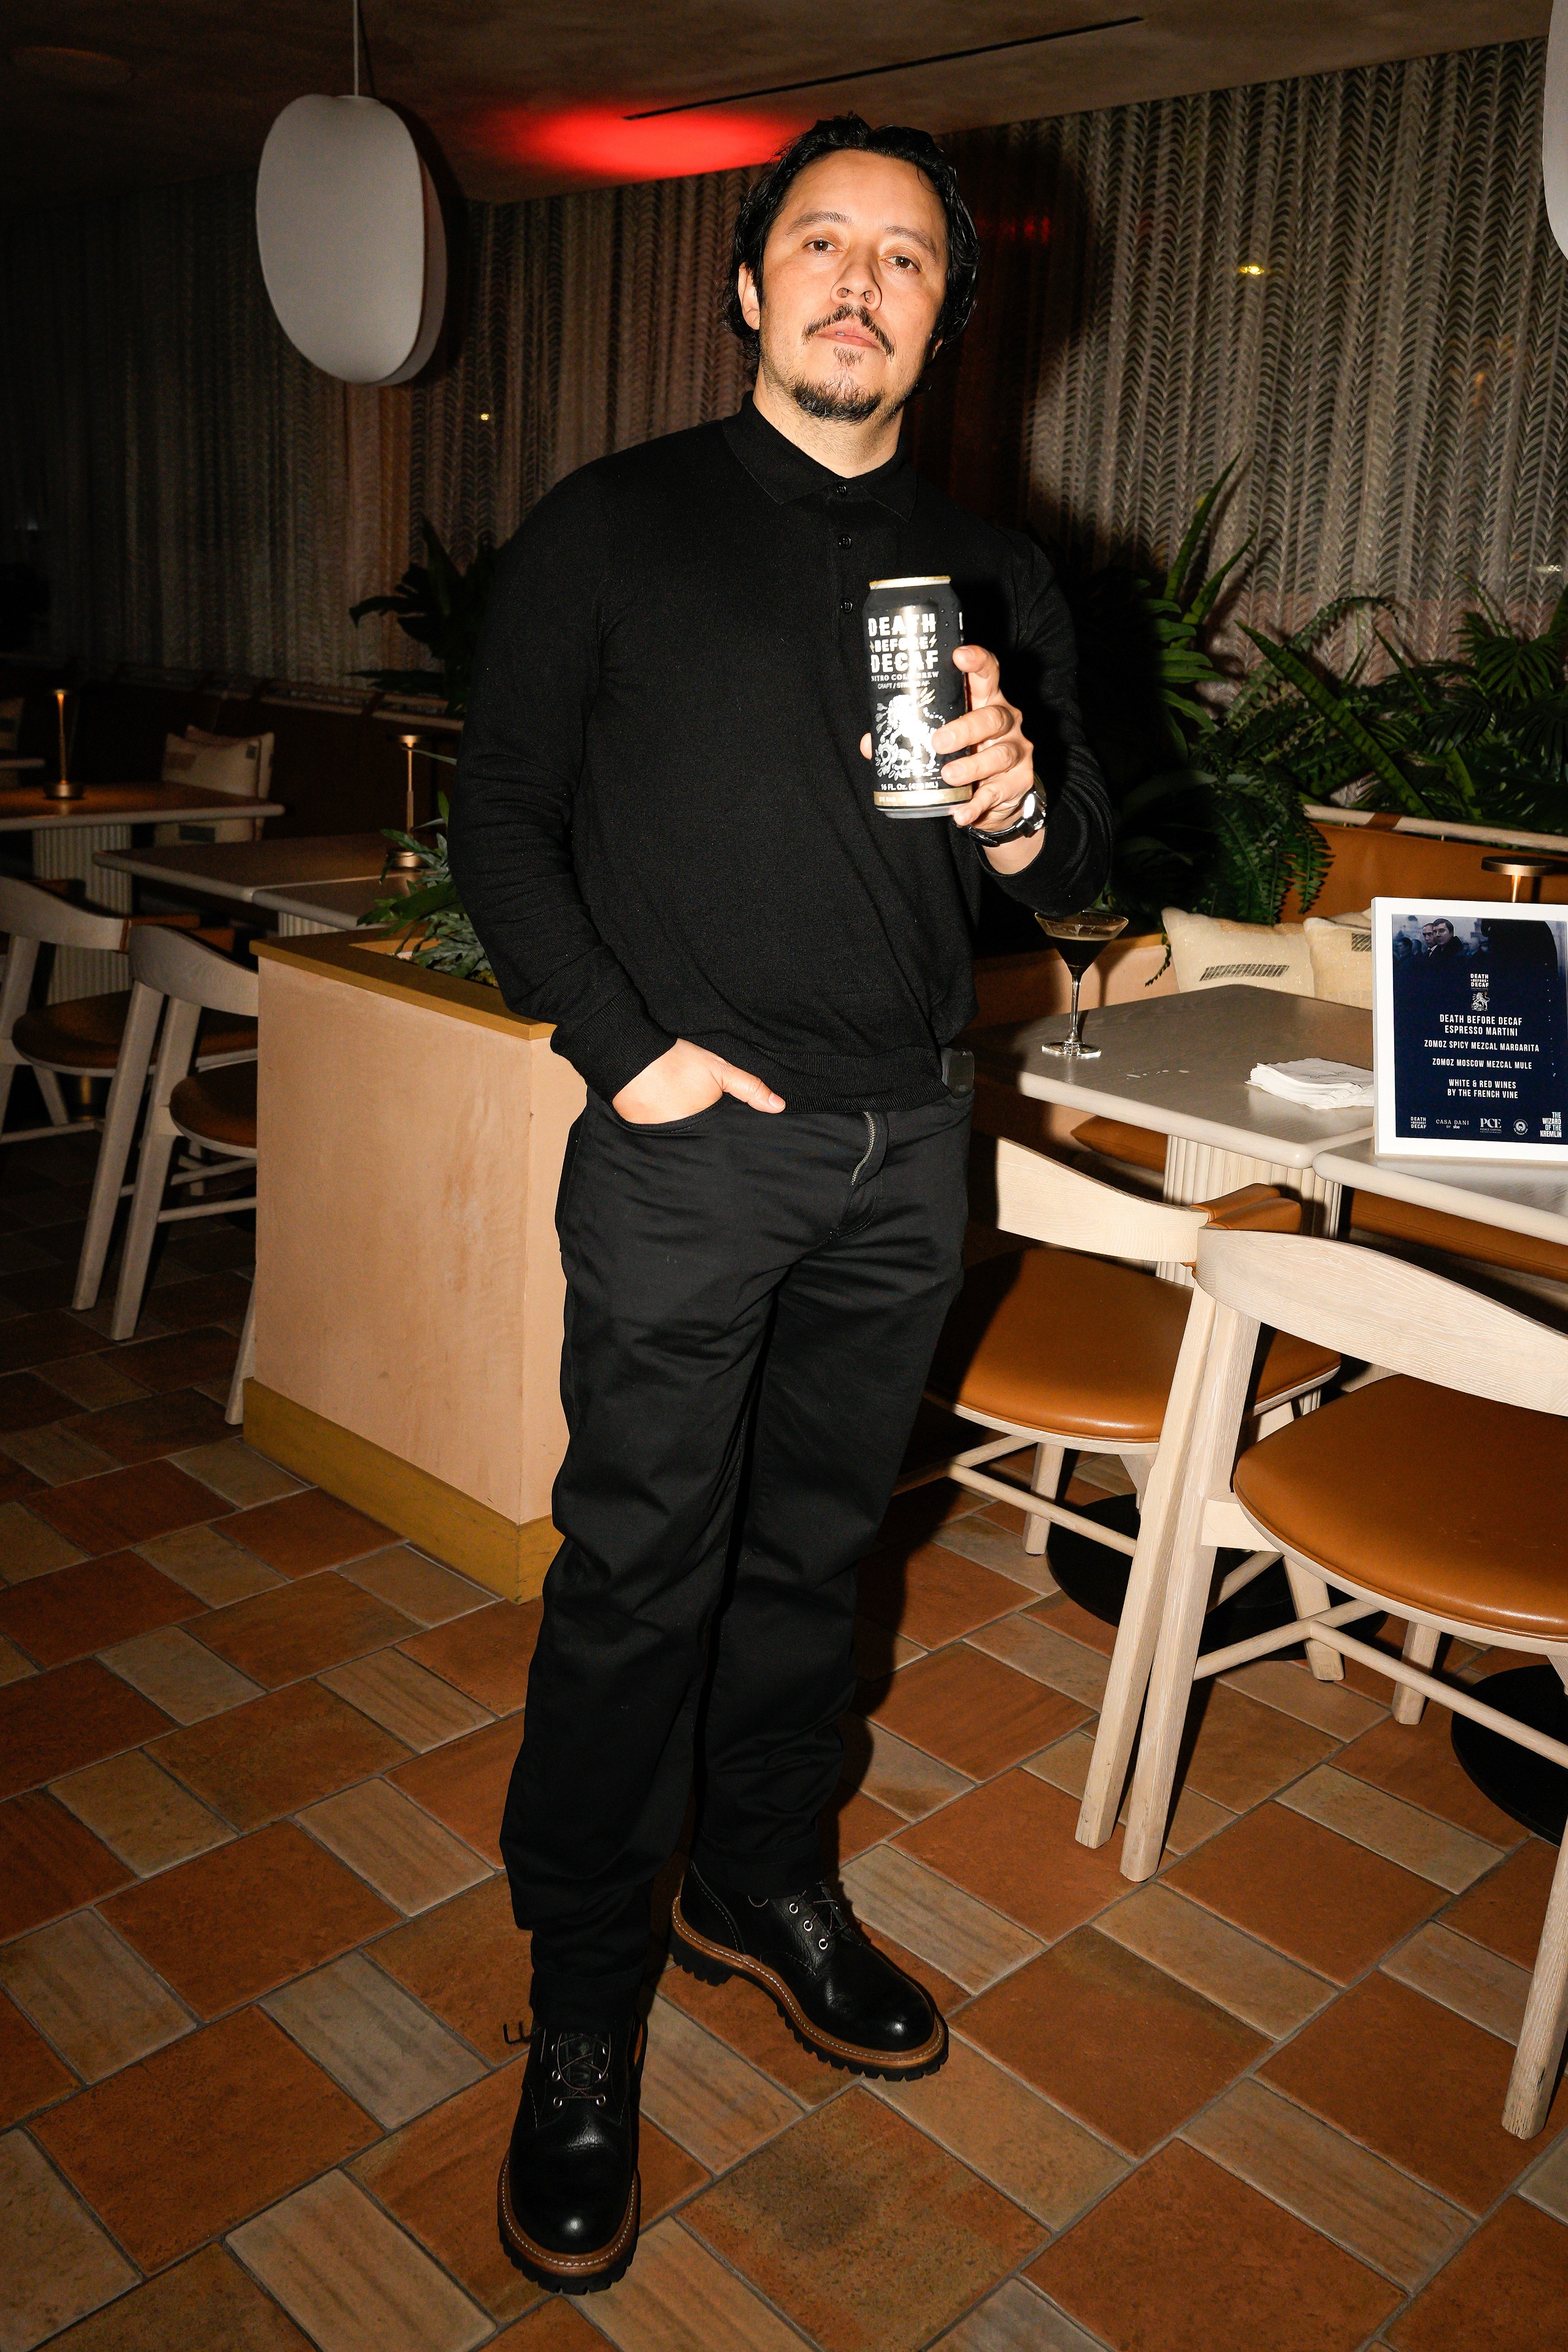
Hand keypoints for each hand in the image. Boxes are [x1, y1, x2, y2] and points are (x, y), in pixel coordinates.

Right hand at [612, 1038, 784, 1122]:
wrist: (632, 1054)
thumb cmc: (678, 1061)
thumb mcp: (719, 1069)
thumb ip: (749, 1088)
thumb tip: (779, 1107)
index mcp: (704, 1124)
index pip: (719, 1139)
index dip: (723, 1134)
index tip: (725, 1131)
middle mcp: (681, 1135)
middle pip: (697, 1140)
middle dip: (702, 1134)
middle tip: (697, 1116)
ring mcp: (658, 1135)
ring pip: (676, 1138)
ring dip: (678, 1129)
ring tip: (677, 1112)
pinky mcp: (638, 1130)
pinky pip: (653, 1133)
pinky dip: (657, 1124)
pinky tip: (658, 1110)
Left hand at [859, 643, 1038, 853]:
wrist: (998, 796)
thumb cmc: (966, 753)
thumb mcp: (941, 739)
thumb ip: (908, 736)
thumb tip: (869, 742)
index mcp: (985, 701)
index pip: (987, 673)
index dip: (977, 661)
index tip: (958, 656)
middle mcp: (1006, 721)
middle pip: (993, 716)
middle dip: (965, 728)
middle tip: (937, 741)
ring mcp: (1016, 751)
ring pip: (999, 754)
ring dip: (972, 766)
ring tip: (948, 776)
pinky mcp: (1018, 781)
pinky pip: (997, 793)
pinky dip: (976, 805)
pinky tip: (960, 813)